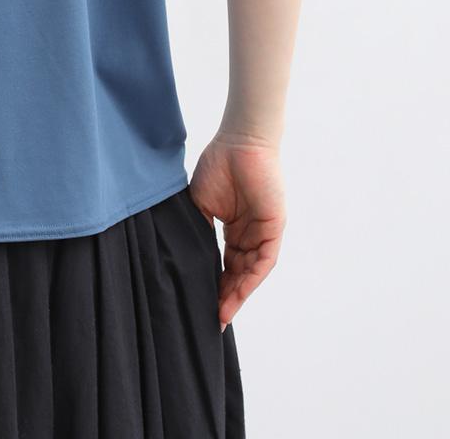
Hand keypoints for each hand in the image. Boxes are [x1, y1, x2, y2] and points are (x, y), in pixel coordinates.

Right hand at [188, 131, 286, 332]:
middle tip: (210, 318)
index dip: (213, 283)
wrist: (239, 143)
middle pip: (237, 273)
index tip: (199, 302)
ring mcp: (262, 233)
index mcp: (232, 227)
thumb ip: (198, 228)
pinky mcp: (274, 230)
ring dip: (236, 294)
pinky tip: (236, 295)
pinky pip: (263, 261)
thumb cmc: (218, 165)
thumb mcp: (199, 203)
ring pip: (250, 272)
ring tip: (220, 313)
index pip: (224, 262)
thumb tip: (187, 255)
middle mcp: (249, 234)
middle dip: (225, 296)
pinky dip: (249, 280)